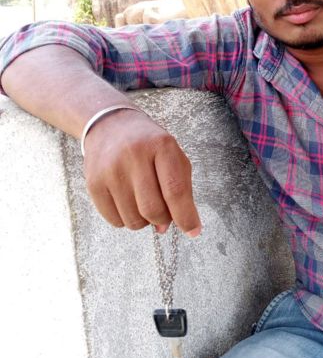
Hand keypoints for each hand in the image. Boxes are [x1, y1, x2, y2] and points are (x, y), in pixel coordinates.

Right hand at [82, 108, 201, 235]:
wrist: (111, 126)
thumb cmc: (150, 146)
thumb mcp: (174, 156)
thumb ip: (180, 190)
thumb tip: (166, 228)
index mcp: (161, 146)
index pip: (175, 190)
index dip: (186, 216)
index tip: (193, 231)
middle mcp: (134, 155)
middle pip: (152, 209)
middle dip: (163, 219)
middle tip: (164, 213)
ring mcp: (111, 170)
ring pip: (133, 220)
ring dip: (144, 221)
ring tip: (144, 202)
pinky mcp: (93, 183)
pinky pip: (114, 220)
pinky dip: (126, 219)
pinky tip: (129, 201)